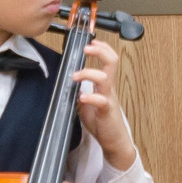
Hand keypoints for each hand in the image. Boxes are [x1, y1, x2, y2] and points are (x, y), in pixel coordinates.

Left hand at [71, 39, 136, 169]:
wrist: (114, 141)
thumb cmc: (102, 121)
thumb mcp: (88, 103)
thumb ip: (80, 91)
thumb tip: (66, 83)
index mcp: (105, 84)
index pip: (108, 59)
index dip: (101, 48)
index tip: (91, 41)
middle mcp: (109, 88)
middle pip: (112, 62)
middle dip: (100, 51)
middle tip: (87, 47)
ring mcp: (109, 99)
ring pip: (105, 78)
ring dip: (88, 73)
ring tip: (75, 76)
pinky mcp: (107, 112)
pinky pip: (101, 102)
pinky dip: (90, 98)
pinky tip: (82, 97)